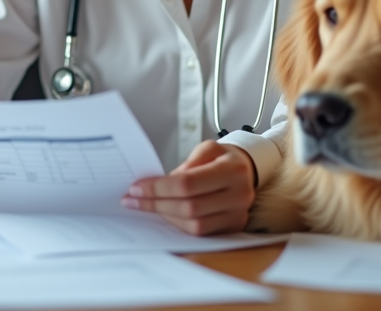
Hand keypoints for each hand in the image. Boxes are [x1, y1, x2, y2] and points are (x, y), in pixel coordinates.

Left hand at [121, 141, 256, 235]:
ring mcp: (238, 214)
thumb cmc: (223, 158)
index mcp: (232, 170)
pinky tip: (165, 214)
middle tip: (134, 199)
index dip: (159, 188)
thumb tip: (160, 183)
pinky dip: (179, 224)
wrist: (246, 170)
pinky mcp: (233, 227)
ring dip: (165, 216)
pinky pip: (200, 232)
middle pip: (189, 207)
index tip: (137, 188)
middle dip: (156, 203)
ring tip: (147, 206)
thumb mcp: (207, 149)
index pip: (188, 183)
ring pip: (194, 224)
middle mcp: (239, 195)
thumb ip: (186, 164)